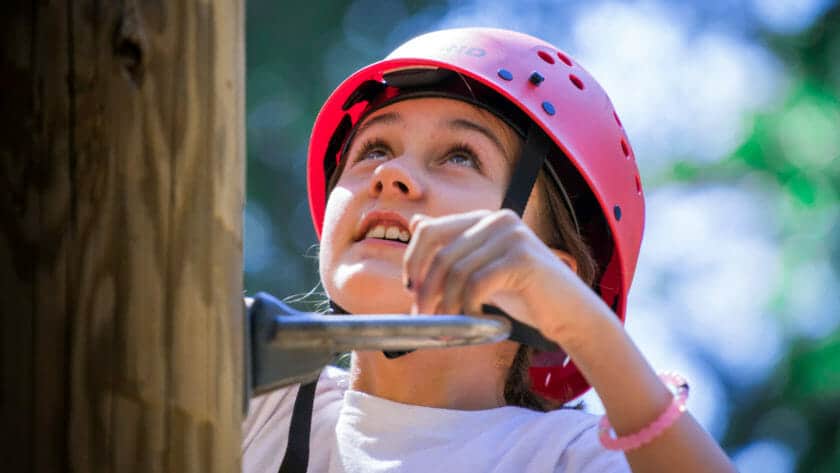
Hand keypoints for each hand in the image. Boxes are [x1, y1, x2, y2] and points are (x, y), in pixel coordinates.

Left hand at [402, 209, 589, 337]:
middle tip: (422, 315)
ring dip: (447, 304)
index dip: (413, 260)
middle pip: (440, 253)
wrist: (570, 314)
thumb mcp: (483, 268)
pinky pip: (477, 284)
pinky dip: (469, 306)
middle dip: (426, 288)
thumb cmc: (525, 295)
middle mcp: (497, 219)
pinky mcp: (522, 259)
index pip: (430, 230)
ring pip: (457, 272)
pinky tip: (475, 319)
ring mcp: (511, 236)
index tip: (411, 288)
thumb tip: (416, 224)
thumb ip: (455, 248)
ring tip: (449, 323)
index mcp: (485, 218)